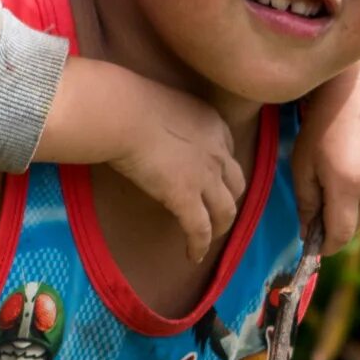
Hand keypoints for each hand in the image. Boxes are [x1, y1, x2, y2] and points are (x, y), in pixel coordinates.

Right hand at [109, 80, 244, 266]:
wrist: (123, 115)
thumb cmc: (130, 103)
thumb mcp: (164, 106)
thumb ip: (171, 121)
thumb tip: (152, 131)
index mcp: (213, 124)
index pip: (228, 151)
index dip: (222, 170)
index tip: (212, 180)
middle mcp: (218, 151)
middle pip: (236, 184)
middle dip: (229, 200)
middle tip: (216, 213)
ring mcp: (206, 177)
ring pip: (226, 211)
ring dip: (220, 227)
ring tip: (209, 238)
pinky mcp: (186, 199)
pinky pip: (199, 230)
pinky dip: (198, 245)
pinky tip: (192, 256)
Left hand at [288, 53, 359, 255]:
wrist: (355, 92)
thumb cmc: (321, 127)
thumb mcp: (303, 165)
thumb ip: (306, 205)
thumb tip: (309, 236)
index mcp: (348, 185)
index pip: (340, 235)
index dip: (325, 245)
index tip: (313, 245)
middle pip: (356, 228)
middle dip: (337, 227)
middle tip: (320, 212)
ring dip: (353, 212)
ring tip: (338, 185)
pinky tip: (356, 173)